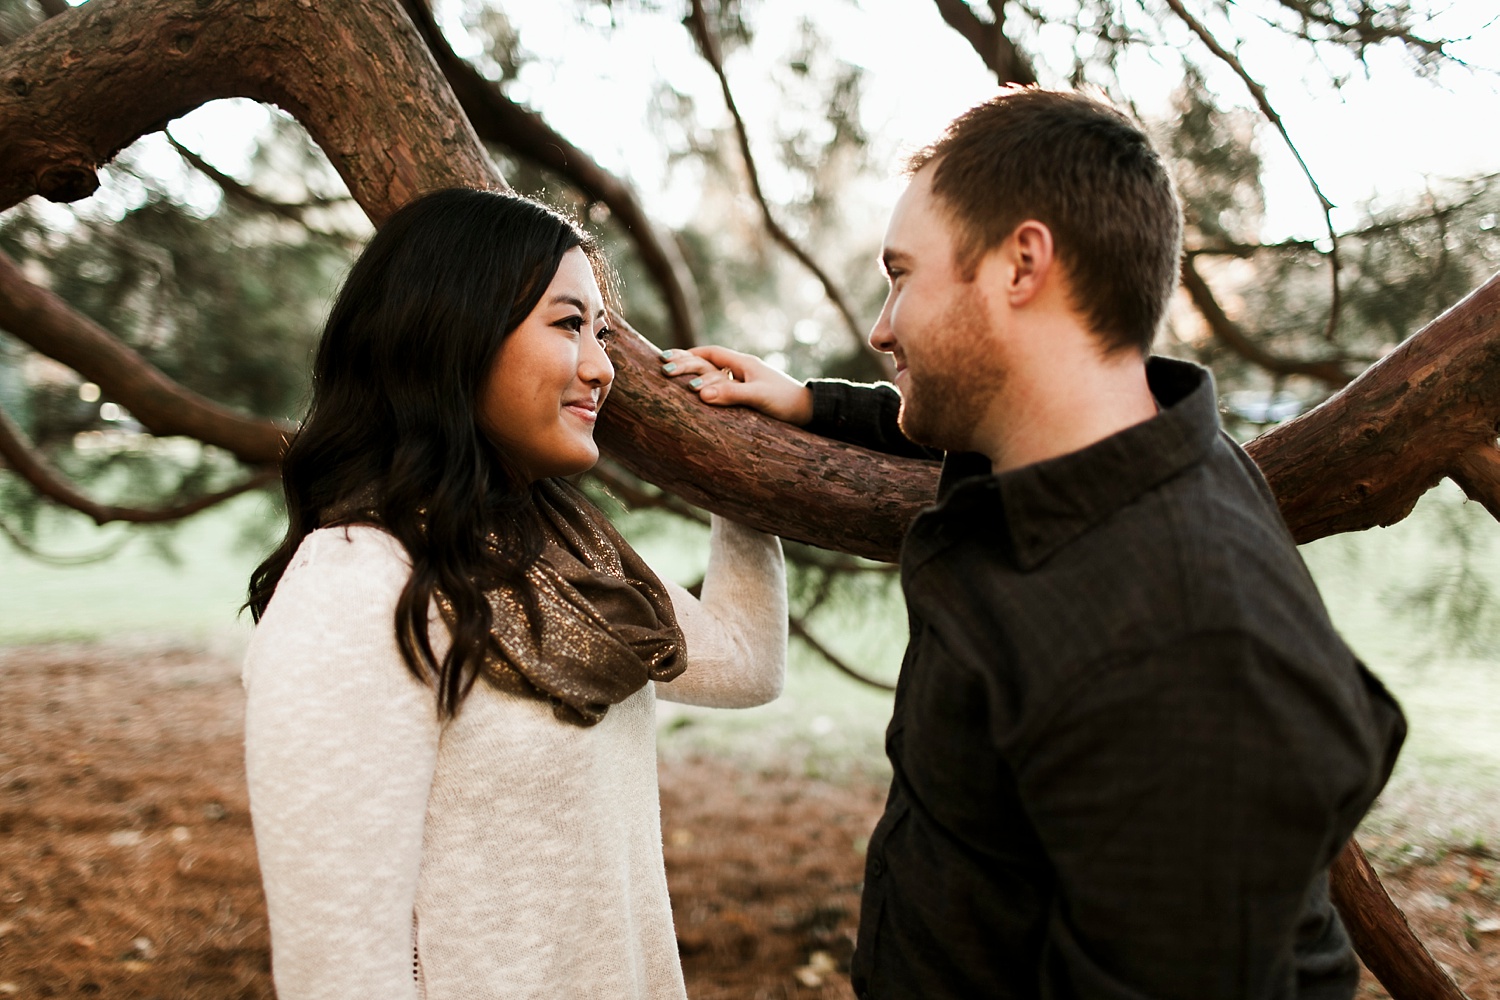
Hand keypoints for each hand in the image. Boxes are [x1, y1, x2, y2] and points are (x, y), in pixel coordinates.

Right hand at [659, 345, 813, 425]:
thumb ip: (730, 394)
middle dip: (686, 364)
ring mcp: (745, 382)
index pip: (710, 354)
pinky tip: (698, 397)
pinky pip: (722, 388)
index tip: (669, 360)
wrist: (809, 412)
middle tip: (663, 368)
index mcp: (743, 364)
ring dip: (694, 376)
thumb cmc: (786, 402)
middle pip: (709, 362)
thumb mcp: (757, 397)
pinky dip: (707, 389)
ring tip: (673, 380)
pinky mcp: (749, 395)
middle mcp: (742, 370)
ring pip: (714, 375)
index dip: (689, 355)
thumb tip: (698, 392)